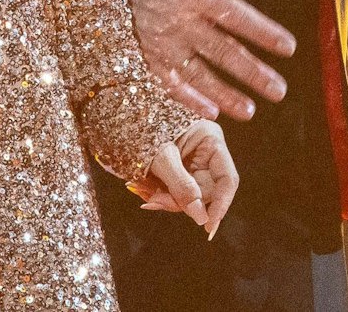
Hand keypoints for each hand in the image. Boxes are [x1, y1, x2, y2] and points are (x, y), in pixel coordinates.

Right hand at [124, 0, 296, 121]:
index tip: (288, 47)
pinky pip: (169, 83)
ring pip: (200, 74)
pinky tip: (210, 112)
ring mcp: (161, 43)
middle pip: (224, 51)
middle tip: (279, 90)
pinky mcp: (142, 57)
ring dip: (227, 94)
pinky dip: (189, 99)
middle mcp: (180, 21)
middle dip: (254, 72)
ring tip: (251, 110)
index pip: (237, 15)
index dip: (263, 32)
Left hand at [129, 121, 238, 237]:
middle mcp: (206, 153)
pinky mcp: (180, 172)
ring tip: (142, 190)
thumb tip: (201, 218)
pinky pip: (177, 193)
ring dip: (167, 199)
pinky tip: (143, 188)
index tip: (209, 227)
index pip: (227, 179)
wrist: (120, 120)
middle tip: (154, 200)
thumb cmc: (142, 128)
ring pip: (190, 197)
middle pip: (206, 192)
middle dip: (182, 201)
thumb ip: (182, 186)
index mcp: (211, 140)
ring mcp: (193, 164)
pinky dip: (161, 195)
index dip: (221, 204)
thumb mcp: (162, 157)